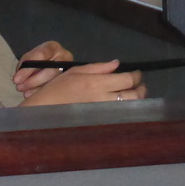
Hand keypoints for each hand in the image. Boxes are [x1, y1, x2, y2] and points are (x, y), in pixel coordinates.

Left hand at [13, 41, 73, 96]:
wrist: (52, 61)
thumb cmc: (38, 59)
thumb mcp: (30, 57)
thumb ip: (24, 66)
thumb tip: (19, 80)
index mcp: (52, 47)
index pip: (41, 55)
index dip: (28, 69)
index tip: (16, 79)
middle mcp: (65, 56)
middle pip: (51, 70)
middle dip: (34, 81)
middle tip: (20, 87)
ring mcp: (69, 69)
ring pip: (56, 81)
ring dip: (38, 88)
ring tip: (25, 93)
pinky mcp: (70, 79)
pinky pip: (58, 88)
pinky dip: (44, 93)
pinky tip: (34, 96)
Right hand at [16, 59, 145, 106]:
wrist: (44, 111)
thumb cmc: (58, 89)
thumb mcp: (76, 71)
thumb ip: (98, 67)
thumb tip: (117, 64)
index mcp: (96, 83)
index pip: (127, 79)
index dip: (136, 76)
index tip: (136, 74)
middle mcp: (102, 98)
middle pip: (133, 95)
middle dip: (141, 89)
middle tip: (139, 85)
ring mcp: (103, 112)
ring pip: (130, 107)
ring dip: (136, 100)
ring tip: (134, 96)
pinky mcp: (100, 122)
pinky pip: (120, 116)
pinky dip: (126, 111)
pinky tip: (124, 106)